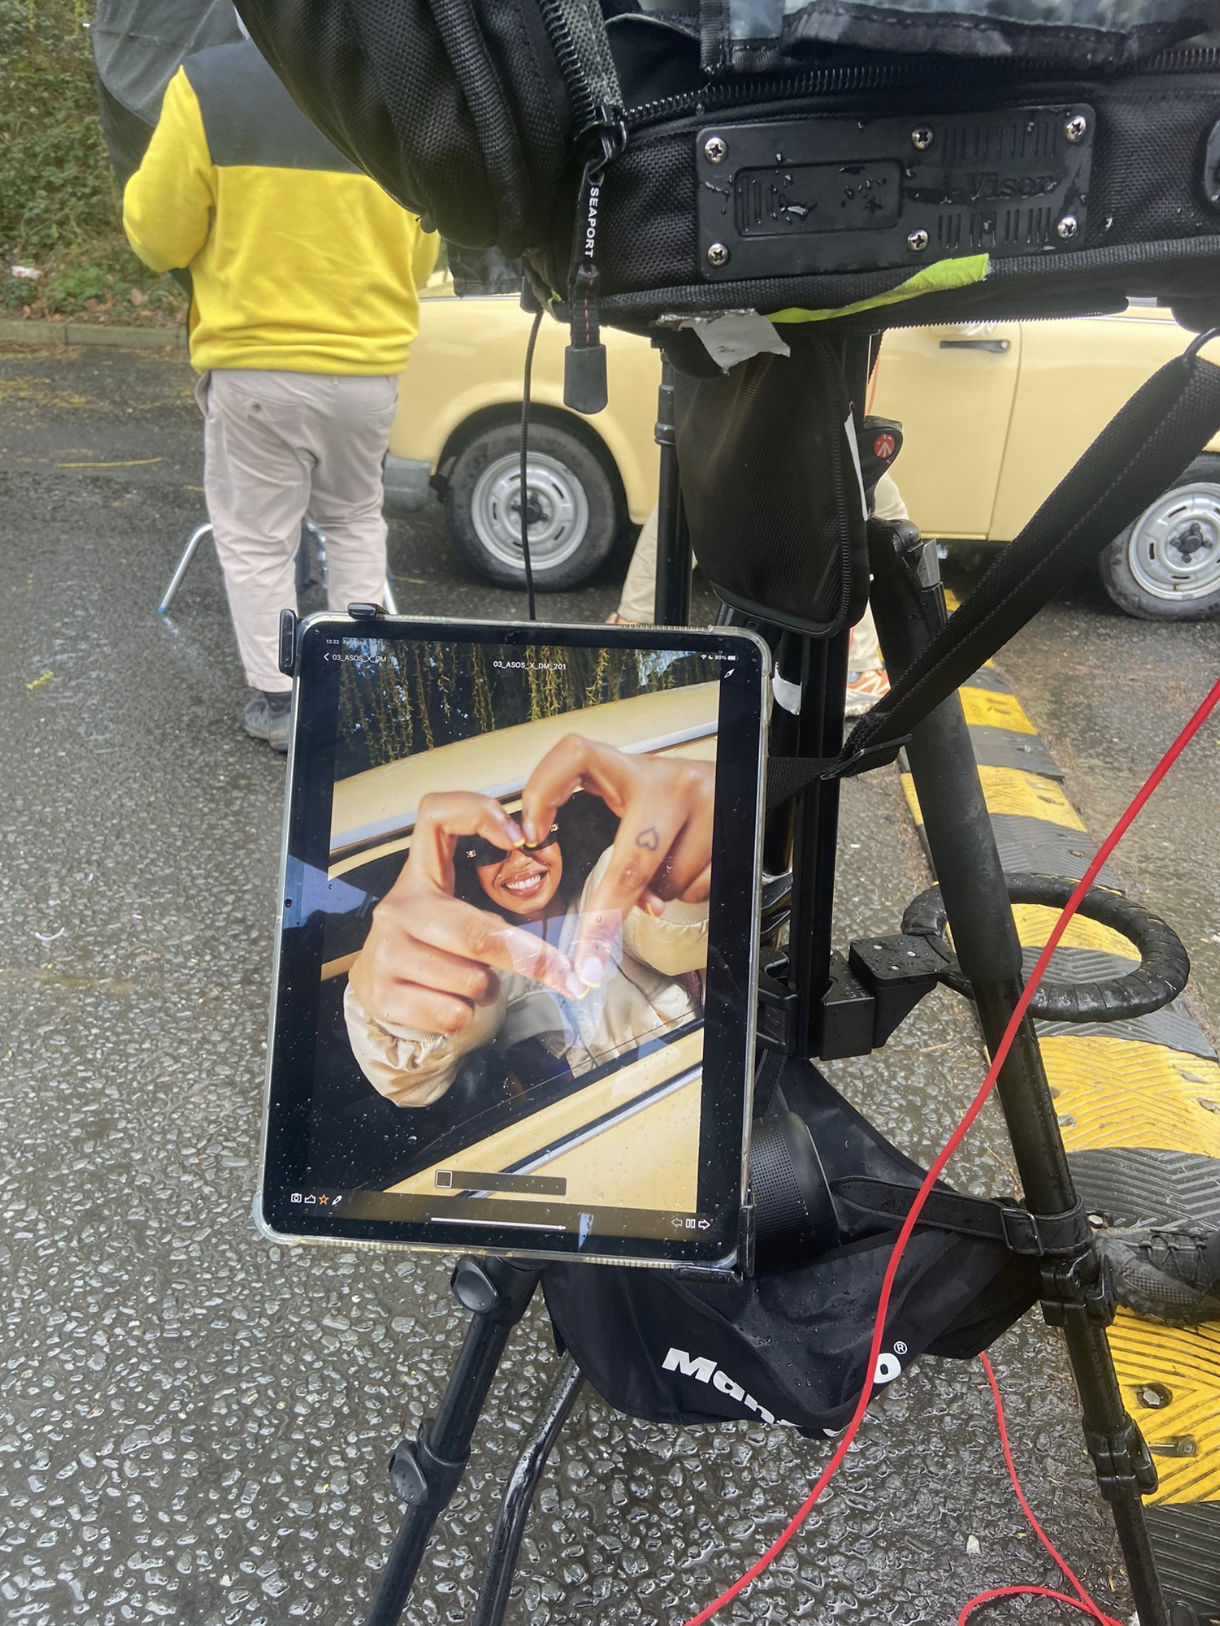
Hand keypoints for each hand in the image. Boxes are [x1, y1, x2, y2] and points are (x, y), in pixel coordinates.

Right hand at [347, 791, 586, 1035]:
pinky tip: (448, 1003)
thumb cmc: (432, 945)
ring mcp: (386, 951)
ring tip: (470, 982)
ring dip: (486, 990)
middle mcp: (398, 907)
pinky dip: (464, 1016)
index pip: (435, 817)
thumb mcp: (453, 911)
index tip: (519, 837)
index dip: (475, 813)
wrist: (377, 988)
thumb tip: (563, 933)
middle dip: (530, 958)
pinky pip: (451, 1013)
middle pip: (476, 931)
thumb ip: (492, 905)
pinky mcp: (382, 994)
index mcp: (420, 875)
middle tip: (565, 975)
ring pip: (470, 979)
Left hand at [519, 736, 713, 986]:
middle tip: (590, 951)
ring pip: (669, 882)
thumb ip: (612, 839)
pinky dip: (689, 892)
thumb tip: (608, 913)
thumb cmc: (675, 801)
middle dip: (608, 911)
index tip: (529, 835)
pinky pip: (700, 889)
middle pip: (631, 862)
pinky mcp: (733, 831)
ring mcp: (708, 805)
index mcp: (633, 770)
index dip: (545, 790)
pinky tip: (690, 869)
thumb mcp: (636, 802)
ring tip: (665, 865)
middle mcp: (670, 782)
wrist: (743, 783)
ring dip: (660, 893)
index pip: (576, 756)